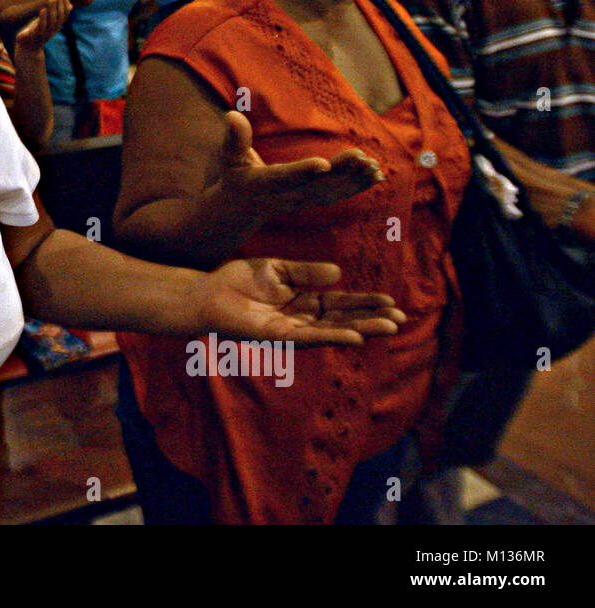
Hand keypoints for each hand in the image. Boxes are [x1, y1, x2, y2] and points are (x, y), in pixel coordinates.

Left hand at [14, 0, 69, 52]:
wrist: (27, 49)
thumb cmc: (37, 33)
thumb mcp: (48, 22)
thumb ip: (57, 14)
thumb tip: (71, 5)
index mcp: (56, 27)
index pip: (64, 16)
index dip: (65, 6)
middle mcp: (52, 31)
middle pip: (59, 17)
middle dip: (60, 5)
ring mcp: (45, 33)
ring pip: (52, 21)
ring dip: (53, 9)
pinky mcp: (36, 35)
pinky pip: (41, 26)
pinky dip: (43, 18)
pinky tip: (43, 9)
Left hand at [193, 258, 403, 345]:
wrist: (207, 292)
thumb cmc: (238, 280)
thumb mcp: (278, 269)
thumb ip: (306, 272)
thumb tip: (338, 274)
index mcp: (303, 300)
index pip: (341, 302)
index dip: (365, 302)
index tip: (391, 301)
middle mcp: (302, 318)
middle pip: (343, 319)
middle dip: (371, 318)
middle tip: (400, 318)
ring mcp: (292, 330)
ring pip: (333, 330)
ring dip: (361, 329)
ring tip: (389, 327)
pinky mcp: (278, 338)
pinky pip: (310, 338)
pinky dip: (332, 336)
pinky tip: (354, 336)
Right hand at [216, 110, 383, 216]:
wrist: (240, 210)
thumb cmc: (235, 176)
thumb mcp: (230, 158)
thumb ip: (234, 138)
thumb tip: (231, 114)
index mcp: (264, 184)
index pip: (285, 177)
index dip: (304, 171)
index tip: (324, 164)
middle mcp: (285, 198)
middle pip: (316, 187)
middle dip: (340, 174)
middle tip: (362, 157)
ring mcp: (300, 203)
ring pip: (331, 194)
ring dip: (355, 182)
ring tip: (374, 167)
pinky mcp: (312, 203)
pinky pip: (337, 197)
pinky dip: (358, 188)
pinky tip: (376, 177)